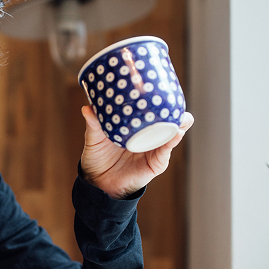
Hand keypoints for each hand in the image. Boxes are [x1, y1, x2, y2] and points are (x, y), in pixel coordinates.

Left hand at [79, 106, 194, 198]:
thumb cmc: (98, 157)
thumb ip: (93, 124)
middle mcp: (149, 135)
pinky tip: (176, 133)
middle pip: (170, 119)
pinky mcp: (156, 163)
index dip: (161, 99)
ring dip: (180, 124)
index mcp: (137, 125)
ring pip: (173, 133)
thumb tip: (87, 108)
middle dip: (176, 110)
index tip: (163, 87)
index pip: (153, 109)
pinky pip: (166, 151)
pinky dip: (172, 141)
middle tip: (174, 101)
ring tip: (181, 117)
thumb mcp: (94, 138)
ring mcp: (154, 148)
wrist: (97, 182)